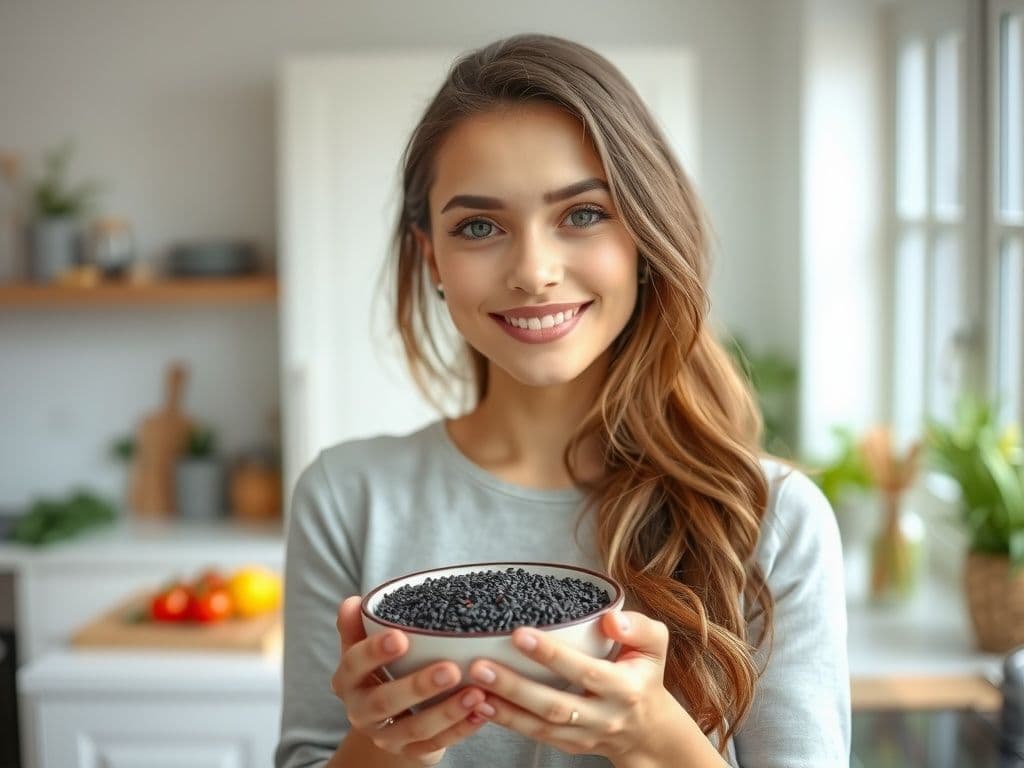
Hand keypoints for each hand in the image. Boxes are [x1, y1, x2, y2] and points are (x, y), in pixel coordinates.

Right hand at [332, 595, 488, 765]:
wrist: (385, 719)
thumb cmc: (380, 670)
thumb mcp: (364, 648)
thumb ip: (358, 626)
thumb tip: (353, 602)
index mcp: (347, 680)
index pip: (354, 664)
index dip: (374, 652)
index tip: (400, 637)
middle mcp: (361, 711)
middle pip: (386, 702)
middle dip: (418, 687)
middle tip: (450, 670)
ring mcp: (386, 736)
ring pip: (416, 728)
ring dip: (448, 712)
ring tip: (476, 693)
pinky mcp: (410, 752)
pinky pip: (437, 744)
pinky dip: (461, 729)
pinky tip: (482, 712)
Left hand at [466, 610, 683, 761]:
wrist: (648, 730)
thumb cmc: (644, 676)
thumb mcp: (655, 646)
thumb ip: (639, 628)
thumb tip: (610, 620)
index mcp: (624, 688)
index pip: (585, 671)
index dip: (552, 655)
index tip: (520, 634)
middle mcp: (603, 716)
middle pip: (554, 706)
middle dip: (515, 687)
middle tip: (480, 666)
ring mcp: (584, 736)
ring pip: (539, 727)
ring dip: (503, 708)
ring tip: (473, 686)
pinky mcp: (568, 746)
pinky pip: (535, 736)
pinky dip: (507, 721)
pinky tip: (482, 705)